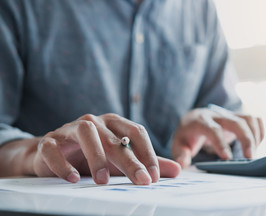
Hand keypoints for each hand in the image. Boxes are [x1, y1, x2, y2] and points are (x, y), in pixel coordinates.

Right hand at [32, 113, 179, 183]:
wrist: (53, 153)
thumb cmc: (92, 154)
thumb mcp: (121, 158)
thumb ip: (147, 162)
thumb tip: (177, 170)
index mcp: (114, 123)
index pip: (136, 132)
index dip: (147, 153)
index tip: (154, 176)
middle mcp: (95, 122)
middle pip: (115, 137)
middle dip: (130, 161)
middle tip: (141, 181)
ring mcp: (70, 129)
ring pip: (86, 134)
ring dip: (96, 157)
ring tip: (103, 181)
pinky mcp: (50, 141)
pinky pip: (54, 149)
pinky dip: (63, 164)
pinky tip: (73, 178)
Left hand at [171, 108, 263, 167]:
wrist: (192, 120)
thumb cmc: (186, 135)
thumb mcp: (178, 145)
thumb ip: (180, 155)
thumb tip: (183, 164)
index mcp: (199, 121)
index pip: (213, 129)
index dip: (221, 143)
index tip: (228, 159)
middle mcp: (216, 115)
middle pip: (236, 122)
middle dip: (246, 139)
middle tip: (250, 159)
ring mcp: (229, 114)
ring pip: (248, 118)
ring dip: (255, 135)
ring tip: (253, 155)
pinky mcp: (238, 117)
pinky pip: (254, 119)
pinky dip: (259, 131)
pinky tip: (256, 145)